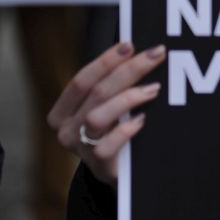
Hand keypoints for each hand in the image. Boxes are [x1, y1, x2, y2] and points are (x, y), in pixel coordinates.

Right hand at [46, 42, 165, 184]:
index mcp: (63, 111)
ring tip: (154, 88)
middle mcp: (66, 130)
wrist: (118, 175)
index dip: (105, 61)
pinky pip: (106, 146)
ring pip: (98, 117)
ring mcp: (80, 149)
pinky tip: (142, 120)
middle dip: (128, 70)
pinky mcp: (97, 166)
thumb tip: (137, 52)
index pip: (81, 80)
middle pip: (96, 92)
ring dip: (128, 98)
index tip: (129, 45)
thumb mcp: (107, 108)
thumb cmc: (113, 132)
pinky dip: (125, 130)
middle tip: (156, 55)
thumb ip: (112, 86)